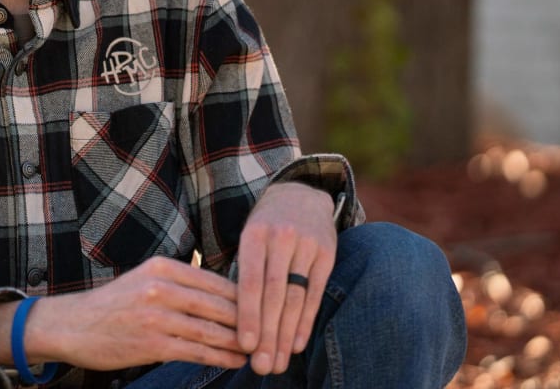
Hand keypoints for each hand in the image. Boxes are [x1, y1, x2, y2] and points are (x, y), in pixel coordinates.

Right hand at [6, 256, 248, 371]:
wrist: (72, 326)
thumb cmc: (114, 305)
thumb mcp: (145, 280)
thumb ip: (181, 284)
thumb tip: (224, 296)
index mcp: (163, 266)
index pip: (218, 281)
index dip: (248, 298)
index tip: (269, 309)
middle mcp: (162, 287)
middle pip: (220, 304)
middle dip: (251, 321)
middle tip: (276, 333)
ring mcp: (157, 316)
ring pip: (213, 330)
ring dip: (241, 342)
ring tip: (261, 350)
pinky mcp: (153, 343)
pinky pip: (198, 351)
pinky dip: (222, 357)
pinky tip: (237, 361)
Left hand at [235, 182, 336, 374]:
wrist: (299, 193)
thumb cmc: (265, 226)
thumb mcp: (248, 239)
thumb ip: (242, 273)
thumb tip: (232, 322)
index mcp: (254, 235)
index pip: (251, 282)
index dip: (248, 316)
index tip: (244, 346)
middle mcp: (281, 238)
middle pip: (274, 295)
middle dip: (268, 334)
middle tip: (262, 366)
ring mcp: (307, 245)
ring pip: (296, 298)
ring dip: (286, 335)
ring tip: (278, 363)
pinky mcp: (327, 253)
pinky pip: (315, 293)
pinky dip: (306, 321)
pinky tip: (297, 344)